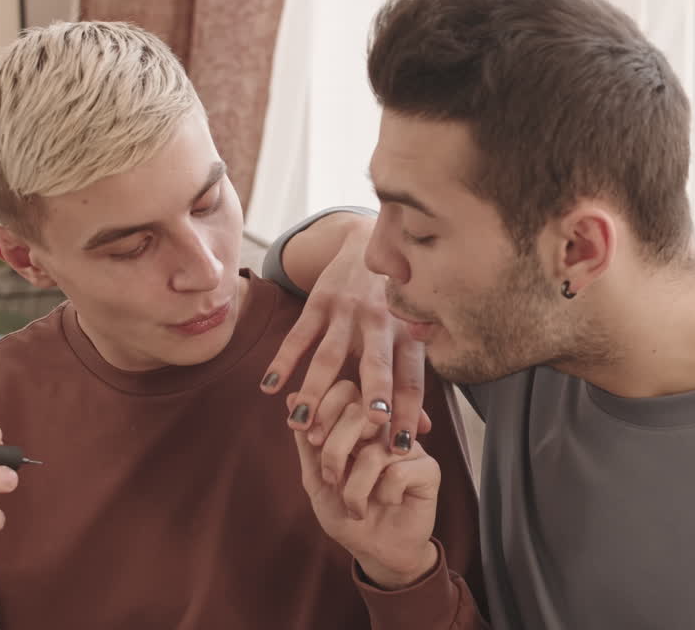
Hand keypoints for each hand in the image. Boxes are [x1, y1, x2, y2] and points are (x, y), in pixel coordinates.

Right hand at [264, 223, 427, 452]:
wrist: (365, 246)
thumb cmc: (391, 305)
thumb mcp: (406, 336)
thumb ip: (410, 384)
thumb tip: (423, 433)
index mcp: (408, 336)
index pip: (410, 380)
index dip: (409, 413)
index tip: (403, 448)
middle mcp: (381, 322)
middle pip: (377, 363)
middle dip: (375, 392)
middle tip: (370, 424)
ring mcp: (348, 311)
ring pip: (330, 356)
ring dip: (315, 390)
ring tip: (300, 422)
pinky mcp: (319, 301)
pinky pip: (299, 335)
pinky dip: (283, 361)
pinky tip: (270, 386)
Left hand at [293, 414, 440, 588]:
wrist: (375, 551)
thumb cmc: (346, 513)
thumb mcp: (316, 479)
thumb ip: (307, 441)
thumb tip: (291, 398)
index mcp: (358, 425)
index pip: (345, 390)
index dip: (324, 409)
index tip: (313, 441)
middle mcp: (385, 428)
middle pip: (360, 411)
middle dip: (334, 449)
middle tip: (330, 479)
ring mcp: (408, 445)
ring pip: (374, 450)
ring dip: (355, 488)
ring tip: (356, 508)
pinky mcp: (428, 469)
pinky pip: (398, 472)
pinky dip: (383, 496)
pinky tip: (387, 503)